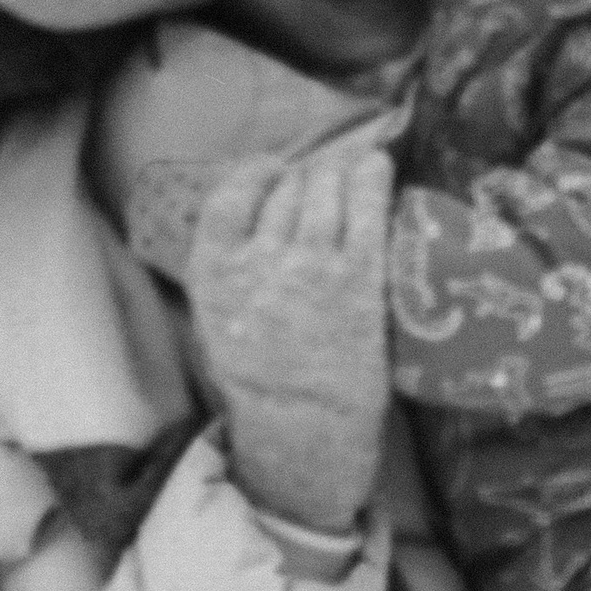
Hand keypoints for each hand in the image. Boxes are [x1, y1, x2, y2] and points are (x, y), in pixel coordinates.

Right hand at [185, 144, 392, 534]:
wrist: (303, 423)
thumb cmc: (262, 373)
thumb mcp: (216, 315)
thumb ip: (228, 263)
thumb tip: (257, 208)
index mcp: (215, 270)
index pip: (232, 194)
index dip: (256, 174)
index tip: (273, 171)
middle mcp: (259, 260)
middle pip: (285, 187)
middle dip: (305, 178)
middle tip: (321, 184)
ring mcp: (311, 265)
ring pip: (323, 187)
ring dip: (336, 175)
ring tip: (348, 176)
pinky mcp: (359, 276)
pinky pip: (365, 208)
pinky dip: (370, 178)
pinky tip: (375, 166)